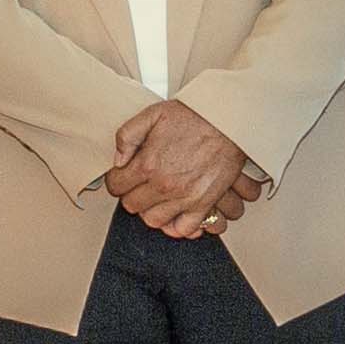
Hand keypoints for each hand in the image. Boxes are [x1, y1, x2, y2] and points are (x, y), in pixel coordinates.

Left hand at [103, 101, 259, 238]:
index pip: (116, 185)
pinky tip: (175, 213)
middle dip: (132, 194)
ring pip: (154, 220)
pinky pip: (184, 228)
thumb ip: (127, 136)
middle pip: (132, 205)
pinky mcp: (203, 204)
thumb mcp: (152, 115)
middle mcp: (164, 185)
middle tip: (139, 185)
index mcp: (148, 163)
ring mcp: (184, 197)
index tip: (123, 176)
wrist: (228, 121)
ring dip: (151, 210)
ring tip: (156, 198)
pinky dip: (177, 225)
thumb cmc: (194, 116)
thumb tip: (118, 159)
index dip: (117, 179)